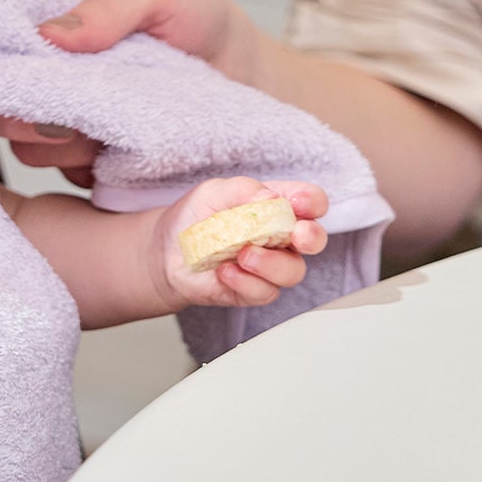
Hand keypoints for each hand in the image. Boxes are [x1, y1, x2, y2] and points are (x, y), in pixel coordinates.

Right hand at [0, 0, 262, 184]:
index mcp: (49, 16)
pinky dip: (82, 167)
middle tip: (69, 112)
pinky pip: (57, 174)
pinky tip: (113, 155)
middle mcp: (44, 70)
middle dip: (21, 110)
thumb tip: (49, 35)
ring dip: (60, 142)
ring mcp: (60, 119)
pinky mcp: (81, 162)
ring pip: (21, 143)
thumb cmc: (203, 24)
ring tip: (107, 129)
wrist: (253, 86)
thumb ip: (111, 2)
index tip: (16, 74)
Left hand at [152, 178, 327, 310]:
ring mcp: (270, 266)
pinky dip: (245, 281)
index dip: (312, 202)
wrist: (166, 252)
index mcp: (277, 207)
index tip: (298, 202)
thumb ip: (243, 189)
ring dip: (271, 263)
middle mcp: (280, 237)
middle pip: (315, 239)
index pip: (311, 202)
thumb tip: (270, 198)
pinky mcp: (254, 290)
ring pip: (293, 271)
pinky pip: (265, 291)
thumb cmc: (195, 218)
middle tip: (295, 235)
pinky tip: (225, 270)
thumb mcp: (214, 192)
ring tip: (242, 254)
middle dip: (311, 237)